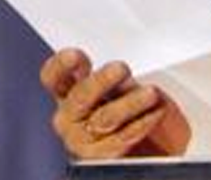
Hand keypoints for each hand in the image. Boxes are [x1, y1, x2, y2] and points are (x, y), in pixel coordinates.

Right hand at [39, 48, 191, 158]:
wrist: (147, 146)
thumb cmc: (126, 108)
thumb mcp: (119, 85)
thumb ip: (113, 78)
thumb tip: (119, 72)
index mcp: (69, 92)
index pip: (54, 77)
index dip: (61, 66)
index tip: (75, 56)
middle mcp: (70, 116)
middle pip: (80, 97)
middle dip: (101, 81)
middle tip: (121, 69)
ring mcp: (82, 138)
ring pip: (105, 118)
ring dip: (131, 102)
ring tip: (151, 93)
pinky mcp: (100, 156)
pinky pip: (123, 137)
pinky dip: (142, 122)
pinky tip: (156, 111)